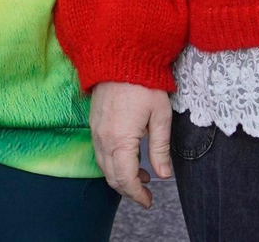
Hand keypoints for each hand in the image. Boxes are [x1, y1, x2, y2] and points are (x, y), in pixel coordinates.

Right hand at [90, 81, 172, 208]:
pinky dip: (113, 162)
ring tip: (142, 176)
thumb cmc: (144, 83)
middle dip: (128, 190)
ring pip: (104, 166)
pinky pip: (100, 152)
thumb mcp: (160, 116)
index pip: (125, 179)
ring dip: (120, 176)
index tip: (148, 201)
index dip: (137, 195)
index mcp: (120, 140)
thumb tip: (164, 175)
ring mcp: (96, 131)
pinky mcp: (94, 123)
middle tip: (146, 194)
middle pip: (112, 177)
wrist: (120, 56)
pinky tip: (129, 157)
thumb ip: (160, 148)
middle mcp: (103, 139)